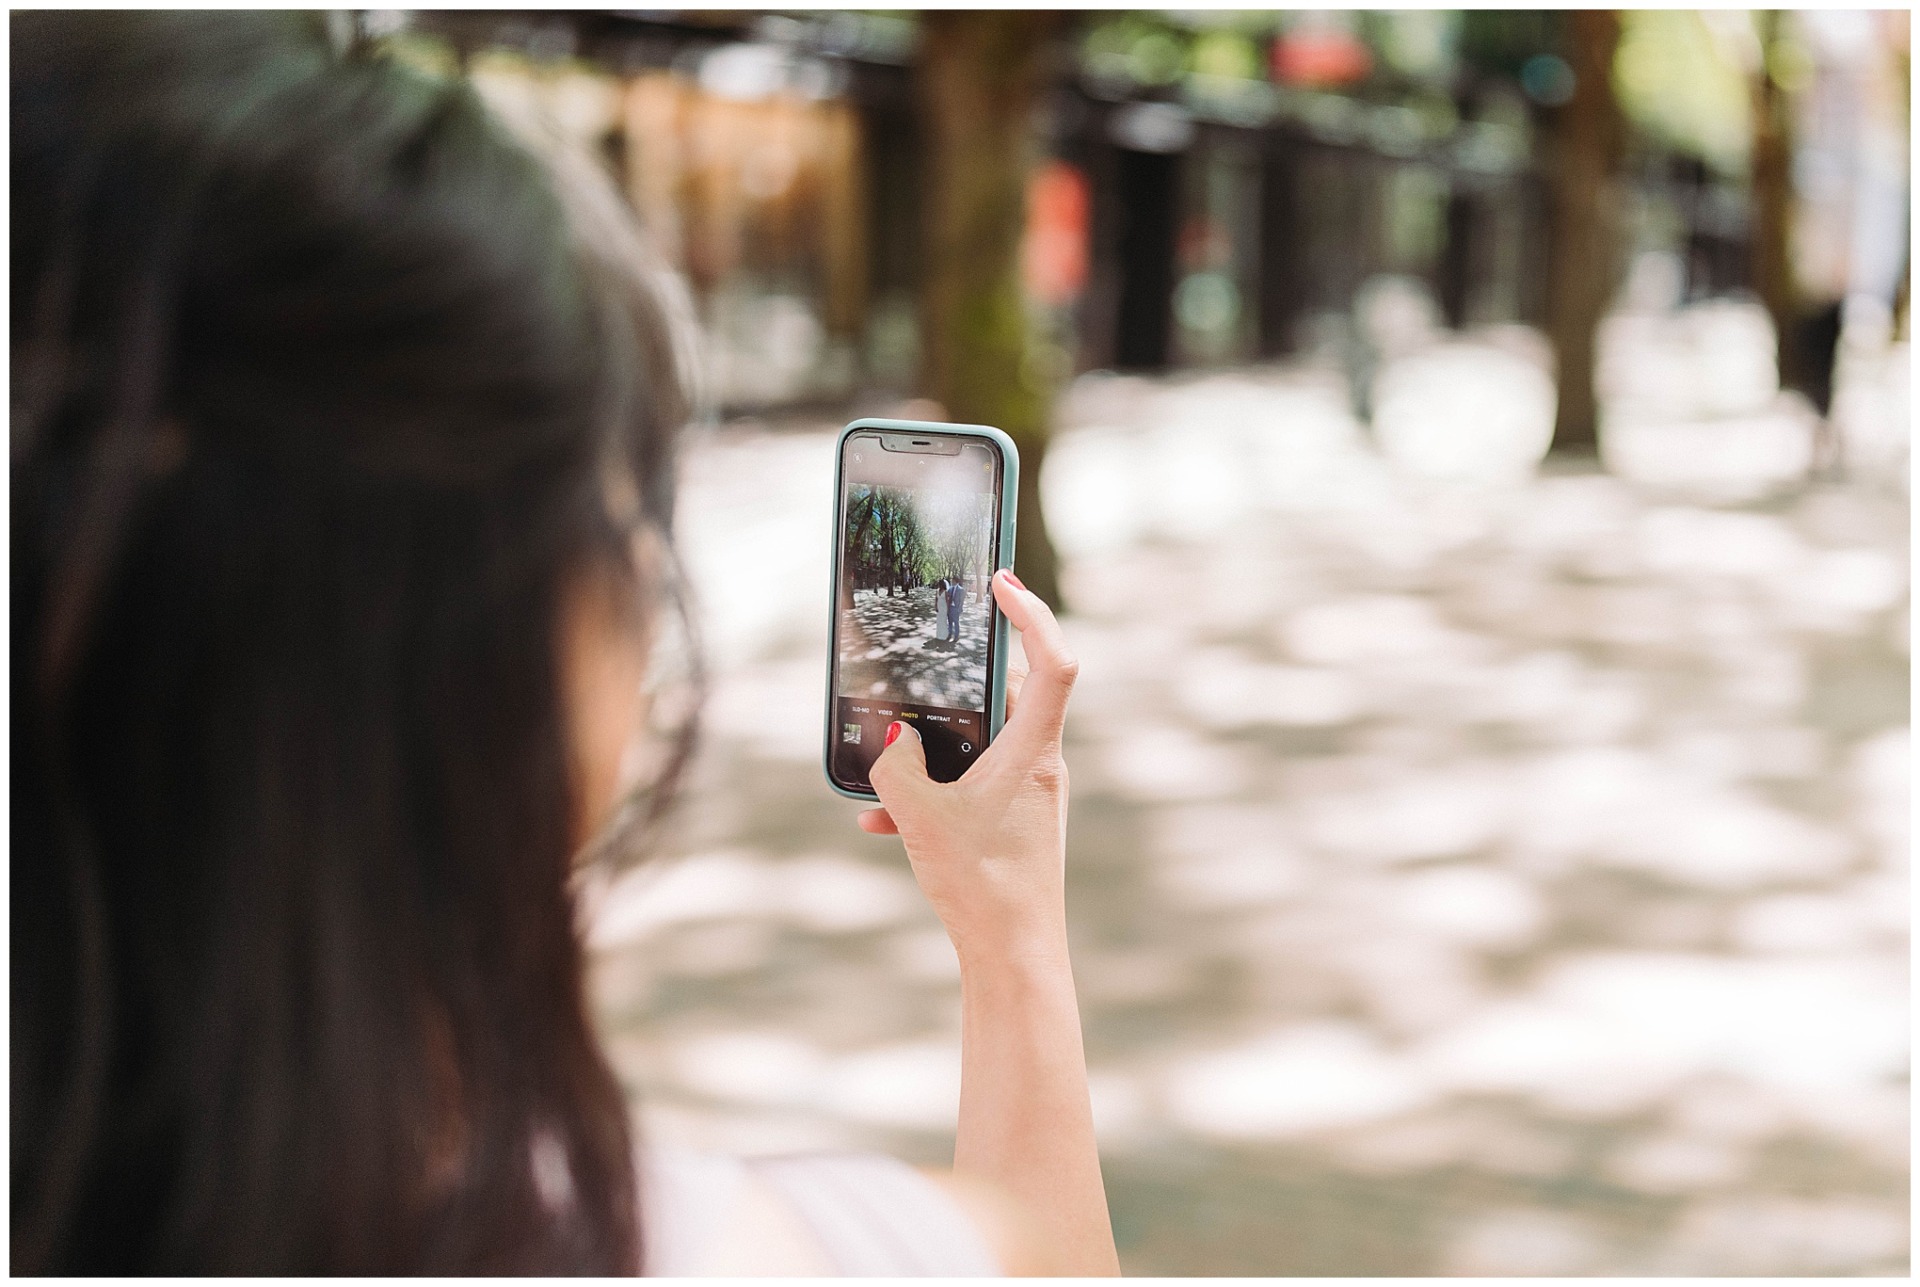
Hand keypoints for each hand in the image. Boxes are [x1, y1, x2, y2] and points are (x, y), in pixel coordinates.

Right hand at [858, 569, 1077, 965]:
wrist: (1015, 959)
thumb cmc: (983, 886)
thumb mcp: (921, 818)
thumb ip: (897, 769)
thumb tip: (893, 741)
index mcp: (1035, 752)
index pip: (1053, 662)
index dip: (1033, 614)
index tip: (1003, 581)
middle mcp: (1041, 765)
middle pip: (1013, 693)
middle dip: (965, 676)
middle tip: (932, 651)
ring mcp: (1030, 794)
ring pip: (983, 742)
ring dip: (936, 745)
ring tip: (886, 756)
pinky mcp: (1014, 821)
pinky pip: (971, 786)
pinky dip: (931, 793)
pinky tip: (881, 822)